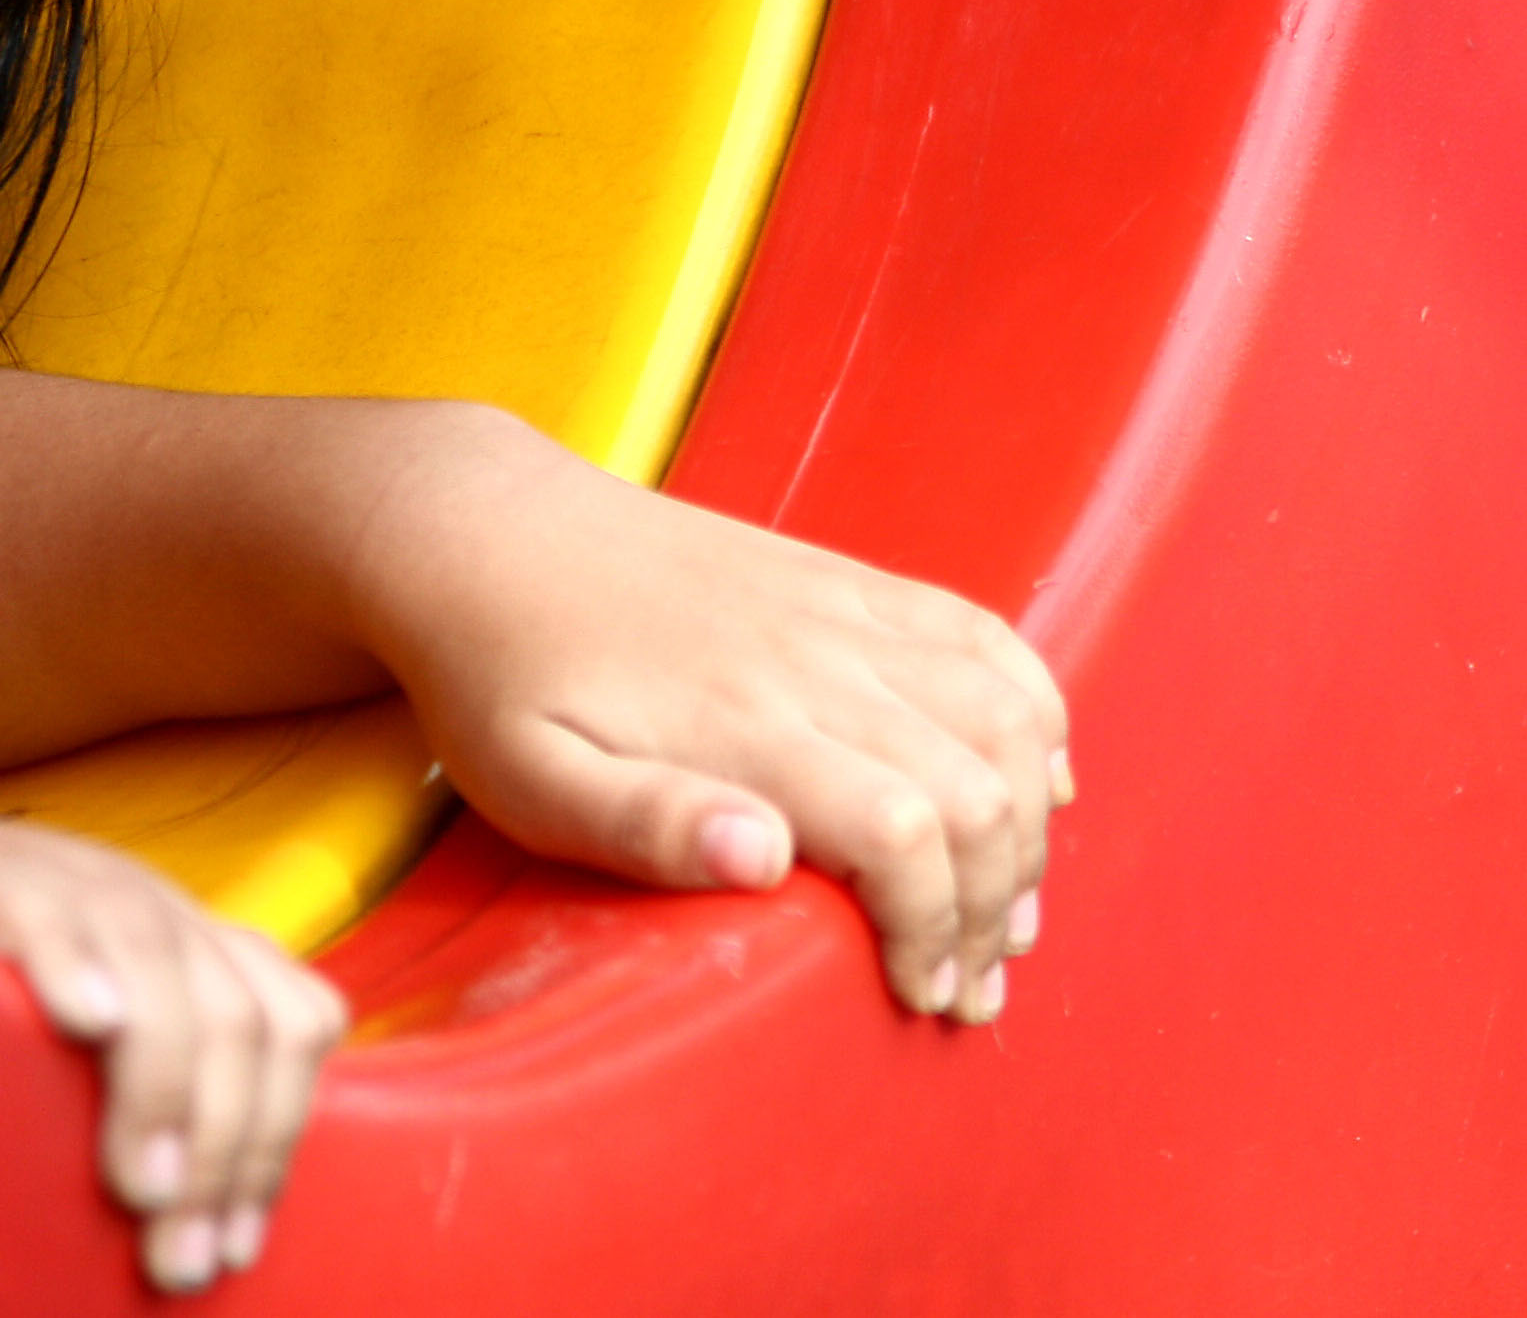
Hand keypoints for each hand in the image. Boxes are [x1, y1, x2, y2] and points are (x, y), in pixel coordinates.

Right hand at [0, 769, 346, 1293]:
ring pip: (165, 977)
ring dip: (162, 1097)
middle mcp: (148, 901)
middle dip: (227, 1156)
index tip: (236, 1244)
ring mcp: (69, 878)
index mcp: (187, 938)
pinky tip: (84, 1023)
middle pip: (242, 1019)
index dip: (280, 1139)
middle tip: (181, 1261)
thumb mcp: (83, 1021)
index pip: (296, 1021)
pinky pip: (46, 912)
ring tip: (139, 1192)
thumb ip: (150, 1082)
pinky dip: (74, 964)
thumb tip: (197, 1212)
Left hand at [341, 406, 1073, 1024]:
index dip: (936, 929)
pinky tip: (1039, 777)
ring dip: (1030, 823)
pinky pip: (983, 635)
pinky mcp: (846, 581)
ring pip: (1002, 716)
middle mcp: (815, 662)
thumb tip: (766, 859)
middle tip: (971, 987)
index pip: (903, 835)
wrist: (487, 532)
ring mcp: (840, 613)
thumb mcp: (532, 778)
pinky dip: (1035, 711)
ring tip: (1011, 909)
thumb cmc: (500, 679)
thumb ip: (648, 826)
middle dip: (997, 905)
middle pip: (975, 789)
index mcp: (742, 726)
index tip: (920, 995)